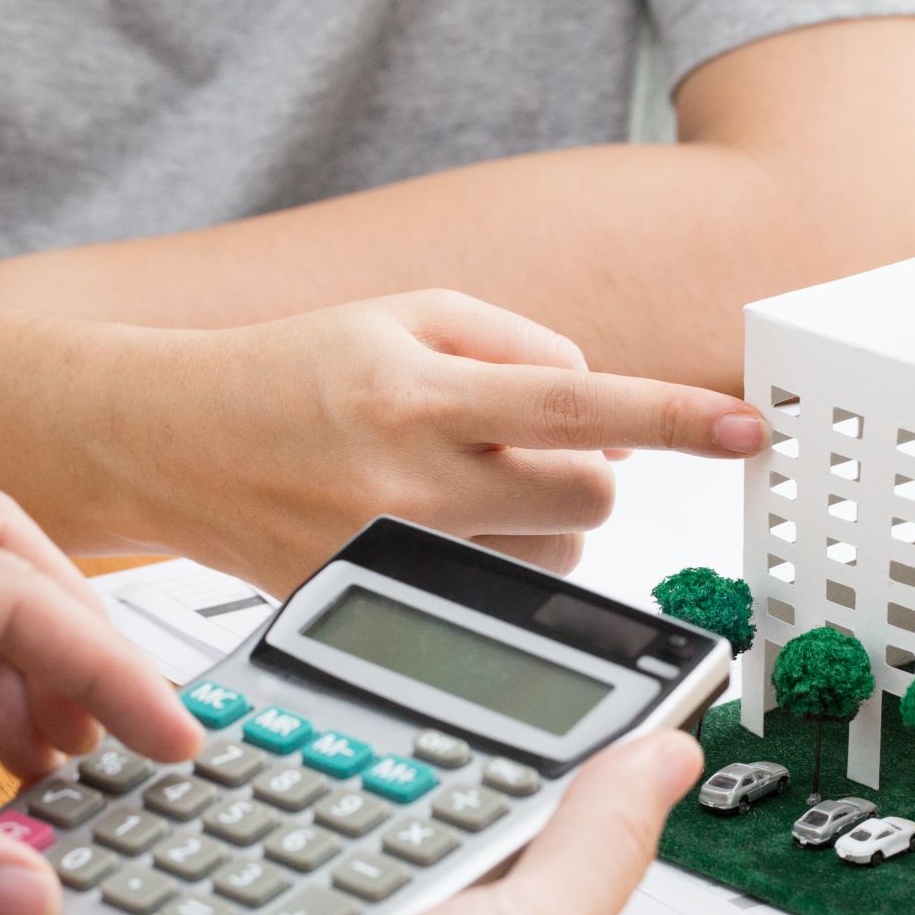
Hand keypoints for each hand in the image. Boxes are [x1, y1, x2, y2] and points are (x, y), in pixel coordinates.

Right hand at [35, 727, 702, 914]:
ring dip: (185, 770)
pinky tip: (91, 784)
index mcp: (430, 914)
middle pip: (304, 785)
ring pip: (202, 814)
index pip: (428, 788)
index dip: (419, 724)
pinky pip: (104, 878)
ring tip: (174, 715)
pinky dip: (89, 836)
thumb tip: (670, 754)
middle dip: (284, 731)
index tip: (405, 657)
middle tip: (267, 672)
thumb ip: (592, 842)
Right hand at [102, 289, 764, 587]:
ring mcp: (392, 553)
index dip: (673, 415)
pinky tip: (438, 519)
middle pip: (590, 499)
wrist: (167, 439)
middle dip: (594, 473)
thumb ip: (524, 348)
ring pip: (555, 555)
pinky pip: (498, 593)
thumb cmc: (294, 368)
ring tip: (465, 481)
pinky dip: (501, 555)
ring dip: (546, 519)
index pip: (575, 404)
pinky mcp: (375, 601)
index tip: (748, 426)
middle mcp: (409, 481)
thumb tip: (604, 417)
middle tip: (539, 447)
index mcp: (420, 392)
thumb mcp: (409, 314)